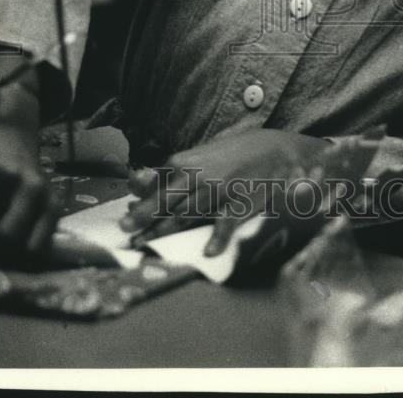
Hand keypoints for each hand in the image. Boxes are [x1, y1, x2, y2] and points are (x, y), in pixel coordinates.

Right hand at [0, 77, 56, 255]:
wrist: (10, 129)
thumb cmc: (24, 174)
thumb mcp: (37, 198)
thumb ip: (29, 227)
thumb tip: (7, 267)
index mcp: (49, 203)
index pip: (35, 248)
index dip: (15, 264)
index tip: (3, 268)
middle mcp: (31, 189)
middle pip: (4, 238)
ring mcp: (5, 177)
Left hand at [121, 129, 328, 258]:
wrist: (277, 149)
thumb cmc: (237, 154)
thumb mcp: (202, 156)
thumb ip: (175, 171)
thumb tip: (142, 182)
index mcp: (186, 162)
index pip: (156, 184)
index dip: (141, 201)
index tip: (126, 215)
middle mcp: (197, 176)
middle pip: (164, 202)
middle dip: (143, 217)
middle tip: (124, 231)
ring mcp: (218, 191)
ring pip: (184, 215)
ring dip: (164, 232)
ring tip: (145, 246)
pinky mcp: (239, 204)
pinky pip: (225, 224)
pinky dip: (217, 239)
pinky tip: (208, 254)